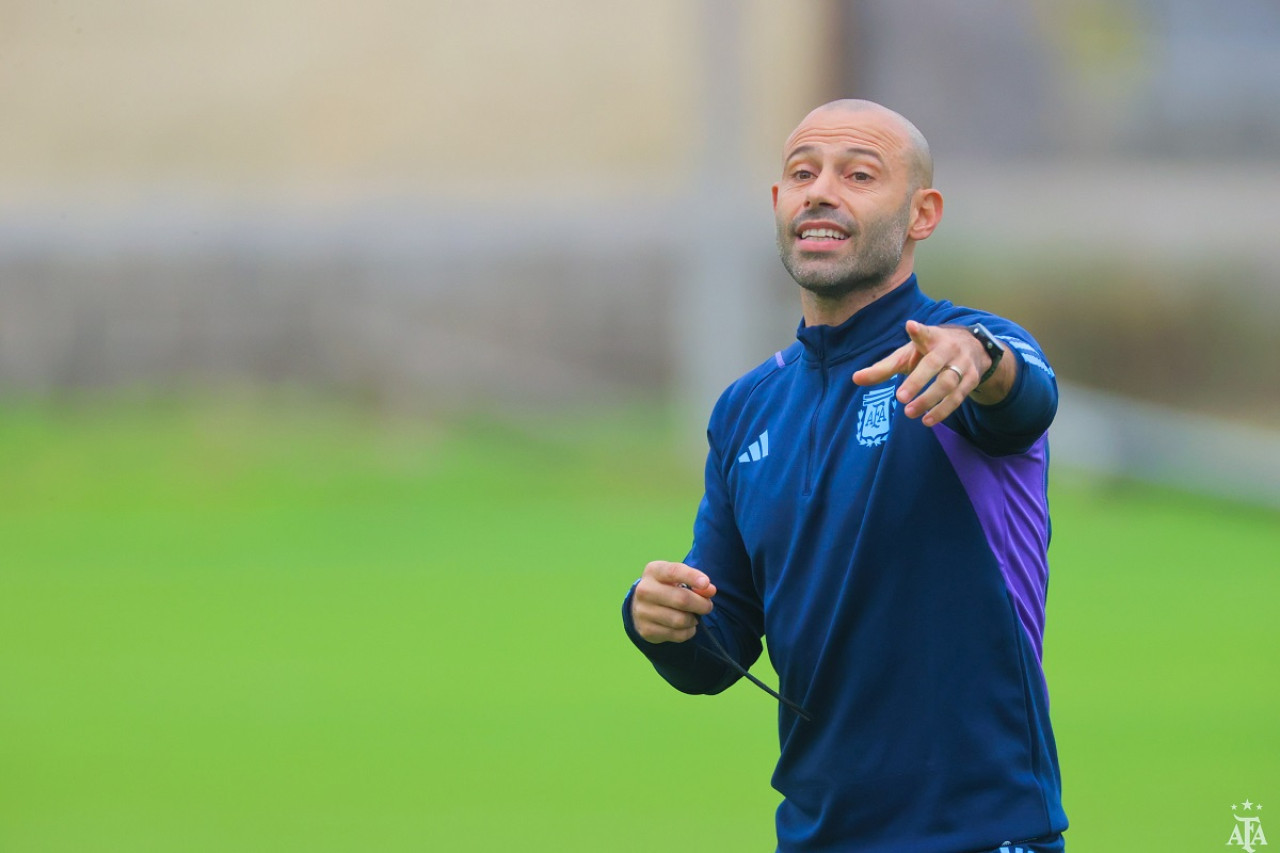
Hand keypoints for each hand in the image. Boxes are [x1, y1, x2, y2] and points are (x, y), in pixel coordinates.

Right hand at [631, 561, 716, 643]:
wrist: (644, 607)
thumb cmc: (668, 588)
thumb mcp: (680, 579)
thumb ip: (697, 583)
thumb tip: (710, 590)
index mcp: (653, 571)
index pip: (674, 571)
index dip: (692, 577)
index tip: (705, 583)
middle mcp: (644, 590)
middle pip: (682, 599)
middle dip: (702, 605)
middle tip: (707, 606)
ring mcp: (643, 611)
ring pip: (681, 620)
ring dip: (694, 620)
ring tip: (693, 616)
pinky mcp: (647, 630)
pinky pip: (677, 635)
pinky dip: (688, 632)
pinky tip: (685, 626)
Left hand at [851, 320, 1006, 426]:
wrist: (973, 349)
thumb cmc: (930, 352)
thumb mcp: (908, 355)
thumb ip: (884, 368)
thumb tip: (855, 379)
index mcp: (931, 338)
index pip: (924, 333)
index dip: (918, 331)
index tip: (911, 326)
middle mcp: (948, 349)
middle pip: (934, 364)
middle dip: (918, 381)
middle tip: (900, 397)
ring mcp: (963, 364)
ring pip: (948, 383)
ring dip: (929, 400)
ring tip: (910, 413)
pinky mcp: (971, 380)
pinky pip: (958, 397)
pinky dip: (943, 410)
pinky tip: (927, 420)